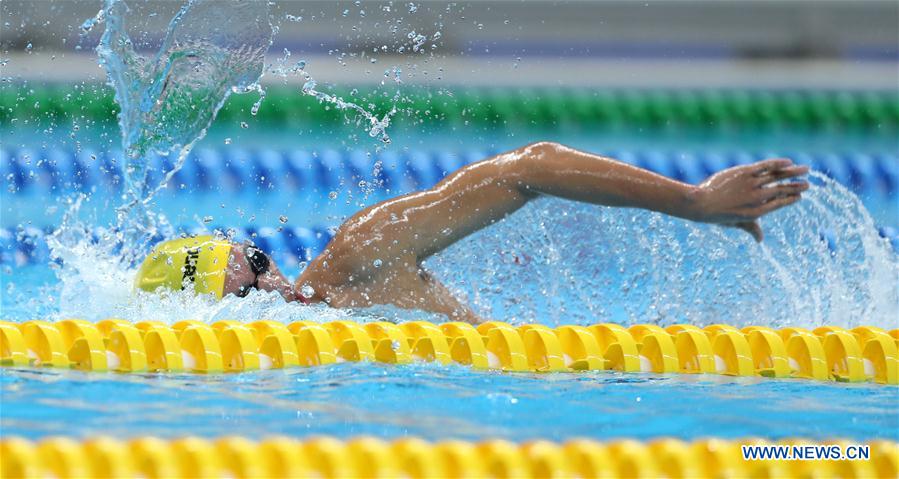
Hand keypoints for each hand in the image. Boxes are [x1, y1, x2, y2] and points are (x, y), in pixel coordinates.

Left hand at [691, 158, 808, 241]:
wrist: (700, 204)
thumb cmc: (716, 215)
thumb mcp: (735, 223)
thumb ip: (751, 229)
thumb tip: (760, 240)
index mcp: (757, 212)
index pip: (778, 203)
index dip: (790, 199)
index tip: (800, 196)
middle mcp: (757, 198)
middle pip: (781, 190)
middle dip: (796, 187)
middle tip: (808, 184)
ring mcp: (751, 185)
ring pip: (777, 177)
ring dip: (793, 173)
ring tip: (806, 169)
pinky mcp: (745, 172)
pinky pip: (766, 166)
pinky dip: (778, 163)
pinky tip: (788, 162)